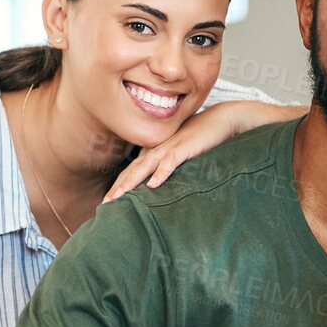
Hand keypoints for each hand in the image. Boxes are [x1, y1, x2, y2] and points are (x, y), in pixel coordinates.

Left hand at [103, 101, 297, 199]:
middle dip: (117, 188)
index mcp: (155, 151)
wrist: (222, 120)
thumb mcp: (180, 155)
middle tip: (104, 205)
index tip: (107, 202)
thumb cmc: (201, 138)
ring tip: (118, 198)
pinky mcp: (185, 147)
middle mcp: (157, 149)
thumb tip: (158, 186)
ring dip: (130, 183)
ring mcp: (170, 147)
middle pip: (132, 171)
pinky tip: (153, 185)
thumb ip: (168, 166)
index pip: (131, 171)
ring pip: (145, 167)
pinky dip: (161, 173)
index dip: (118, 186)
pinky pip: (171, 161)